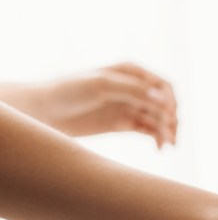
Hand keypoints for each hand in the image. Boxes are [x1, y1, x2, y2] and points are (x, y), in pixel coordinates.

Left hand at [1, 63, 177, 146]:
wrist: (44, 110)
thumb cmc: (68, 91)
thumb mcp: (101, 85)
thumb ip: (133, 90)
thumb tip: (164, 100)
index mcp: (131, 72)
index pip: (163, 86)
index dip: (171, 101)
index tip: (169, 117)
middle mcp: (134, 88)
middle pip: (165, 104)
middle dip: (171, 120)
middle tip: (171, 137)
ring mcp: (129, 106)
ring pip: (159, 119)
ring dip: (167, 131)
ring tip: (168, 146)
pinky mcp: (123, 123)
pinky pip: (148, 130)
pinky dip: (157, 138)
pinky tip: (160, 147)